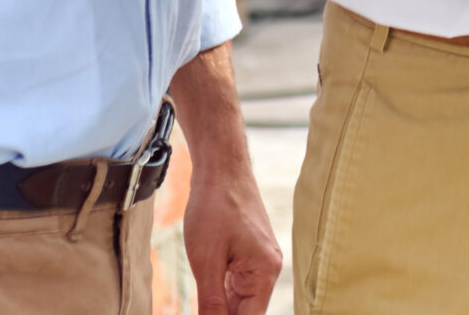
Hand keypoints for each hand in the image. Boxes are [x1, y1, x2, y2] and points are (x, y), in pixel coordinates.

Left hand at [181, 154, 281, 314]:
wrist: (221, 168)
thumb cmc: (214, 207)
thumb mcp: (206, 261)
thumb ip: (211, 303)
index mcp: (265, 271)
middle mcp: (268, 268)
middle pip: (246, 311)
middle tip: (200, 307)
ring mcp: (260, 260)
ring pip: (240, 299)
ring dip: (220, 306)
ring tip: (201, 300)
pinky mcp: (249, 253)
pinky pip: (236, 284)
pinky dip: (220, 292)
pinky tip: (205, 292)